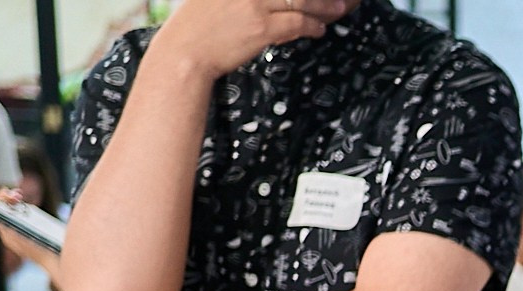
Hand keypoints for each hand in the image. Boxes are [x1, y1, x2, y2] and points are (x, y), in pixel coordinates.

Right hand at [150, 0, 354, 80]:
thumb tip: (271, 2)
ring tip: (337, 9)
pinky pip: (296, 23)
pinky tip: (319, 29)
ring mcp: (254, 4)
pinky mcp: (261, 26)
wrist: (185, 52)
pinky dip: (312, 26)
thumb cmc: (197, 28)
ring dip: (323, 6)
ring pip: (300, 1)